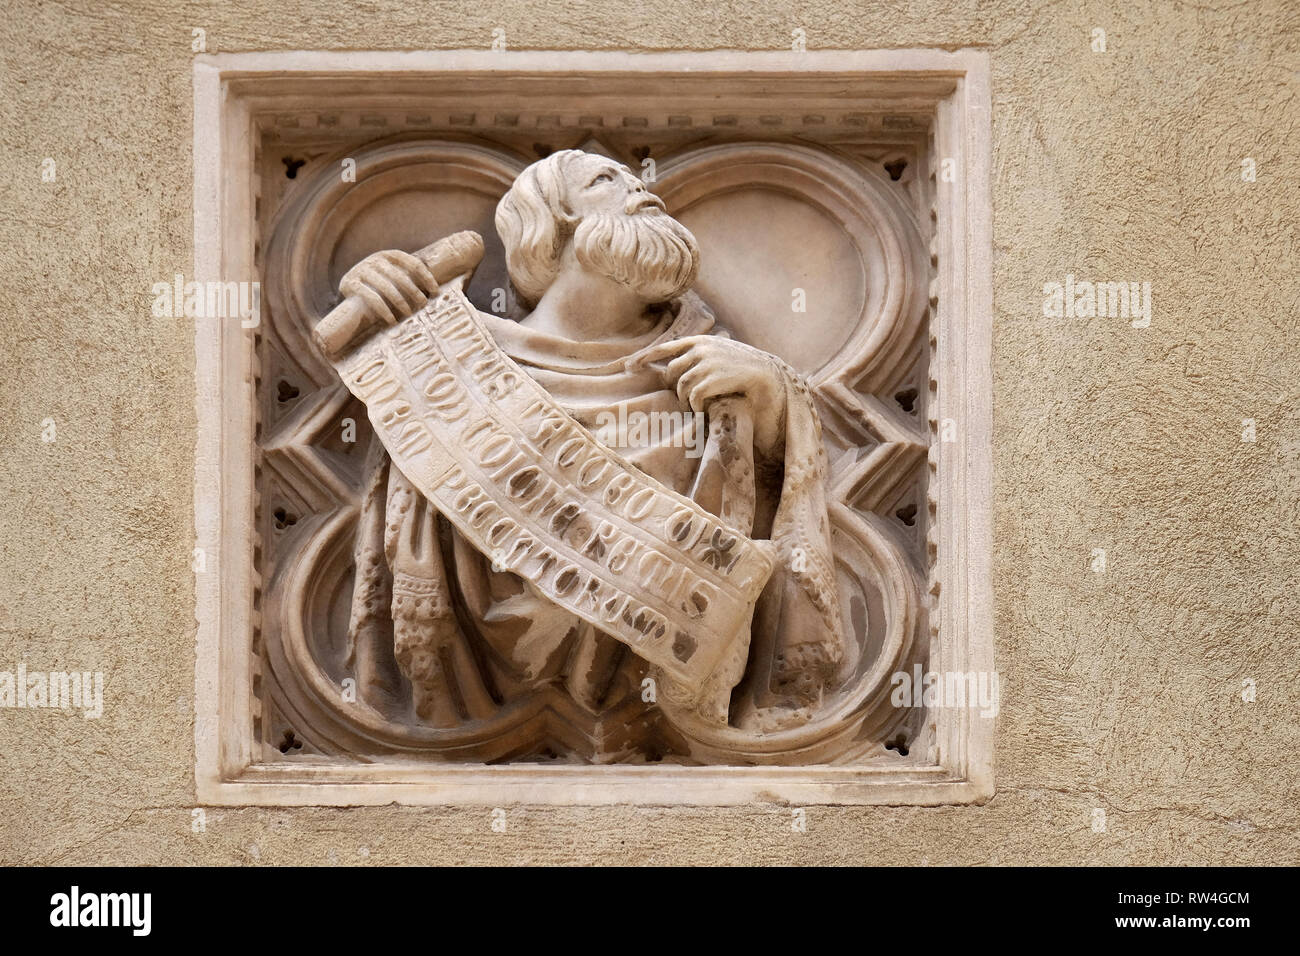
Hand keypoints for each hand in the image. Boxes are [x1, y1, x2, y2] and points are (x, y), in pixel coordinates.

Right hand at [339, 249, 440, 325]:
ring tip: (409, 314)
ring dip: (400, 302)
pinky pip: (370, 297)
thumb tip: (436, 291)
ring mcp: (361, 270)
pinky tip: (392, 320)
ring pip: (386, 286)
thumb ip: (408, 278)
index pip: (413, 263)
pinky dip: (383, 310)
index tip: (436, 292)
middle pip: (400, 275)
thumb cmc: (377, 285)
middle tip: (423, 305)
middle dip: (414, 291)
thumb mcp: (392, 276)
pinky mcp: (350, 284)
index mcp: (388, 255)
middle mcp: (374, 260)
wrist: (347, 289)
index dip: (426, 277)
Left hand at [632, 335, 781, 412]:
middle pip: (671, 372)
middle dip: (675, 388)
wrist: (767, 374)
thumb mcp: (719, 353)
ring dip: (687, 400)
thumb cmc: (741, 368)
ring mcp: (706, 363)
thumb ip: (698, 356)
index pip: (665, 348)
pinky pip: (693, 397)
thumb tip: (673, 371)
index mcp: (700, 341)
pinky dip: (696, 406)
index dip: (644, 357)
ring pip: (681, 386)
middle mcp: (700, 349)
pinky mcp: (712, 379)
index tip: (629, 367)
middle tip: (686, 400)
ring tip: (698, 405)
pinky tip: (704, 408)